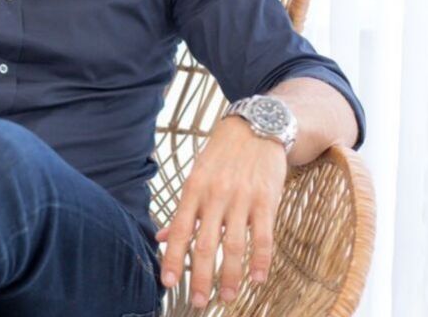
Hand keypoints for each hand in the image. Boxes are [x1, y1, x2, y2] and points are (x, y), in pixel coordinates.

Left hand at [155, 114, 287, 308]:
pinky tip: (257, 279)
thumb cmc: (222, 154)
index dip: (172, 259)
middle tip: (199, 302)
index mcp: (193, 190)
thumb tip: (160, 238)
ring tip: (228, 298)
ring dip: (231, 276)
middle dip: (200, 277)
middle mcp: (215, 196)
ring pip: (235, 245)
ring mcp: (242, 198)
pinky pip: (264, 236)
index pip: (179, 231)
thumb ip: (182, 210)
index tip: (168, 284)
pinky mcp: (266, 200)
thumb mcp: (196, 176)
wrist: (257, 127)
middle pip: (205, 244)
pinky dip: (261, 261)